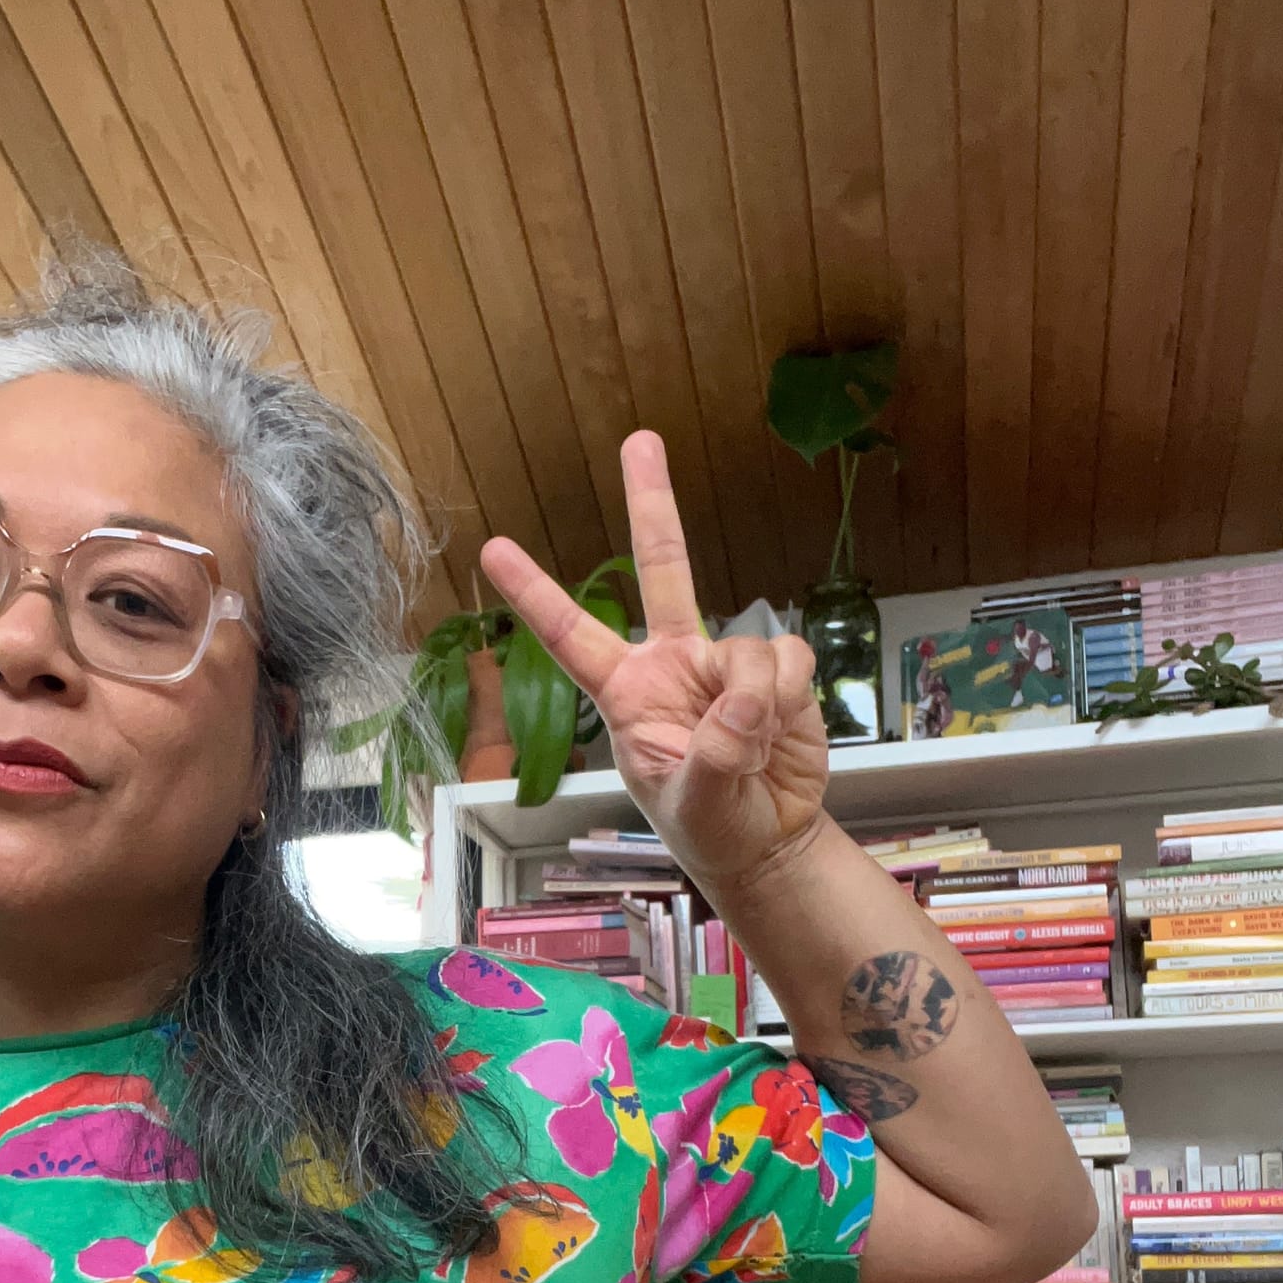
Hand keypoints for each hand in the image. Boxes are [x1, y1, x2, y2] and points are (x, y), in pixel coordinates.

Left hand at [481, 432, 830, 890]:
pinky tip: (782, 728)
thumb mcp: (695, 803)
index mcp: (626, 693)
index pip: (569, 635)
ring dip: (758, 697)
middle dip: (652, 502)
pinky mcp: (777, 672)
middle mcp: (671, 664)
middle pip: (660, 569)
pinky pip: (789, 657)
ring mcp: (723, 664)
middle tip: (640, 441)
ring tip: (752, 748)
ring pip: (745, 644)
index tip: (492, 550)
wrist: (769, 841)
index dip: (533, 592)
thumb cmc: (710, 827)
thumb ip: (715, 753)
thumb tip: (744, 699)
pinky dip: (790, 694)